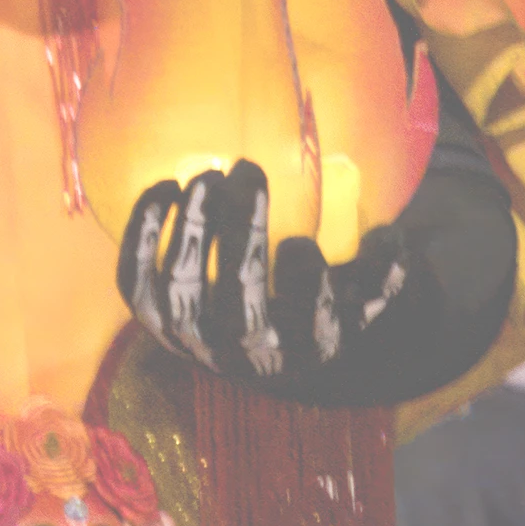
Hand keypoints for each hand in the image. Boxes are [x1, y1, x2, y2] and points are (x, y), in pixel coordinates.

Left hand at [117, 161, 407, 387]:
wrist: (266, 345)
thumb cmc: (320, 302)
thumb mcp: (361, 291)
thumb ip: (382, 268)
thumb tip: (388, 241)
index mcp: (305, 346)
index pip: (309, 325)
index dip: (304, 287)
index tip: (301, 242)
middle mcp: (246, 354)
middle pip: (239, 308)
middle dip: (240, 238)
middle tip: (249, 171)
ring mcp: (194, 340)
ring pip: (182, 294)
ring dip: (191, 232)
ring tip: (206, 177)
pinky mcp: (156, 321)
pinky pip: (137, 284)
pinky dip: (142, 237)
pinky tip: (165, 189)